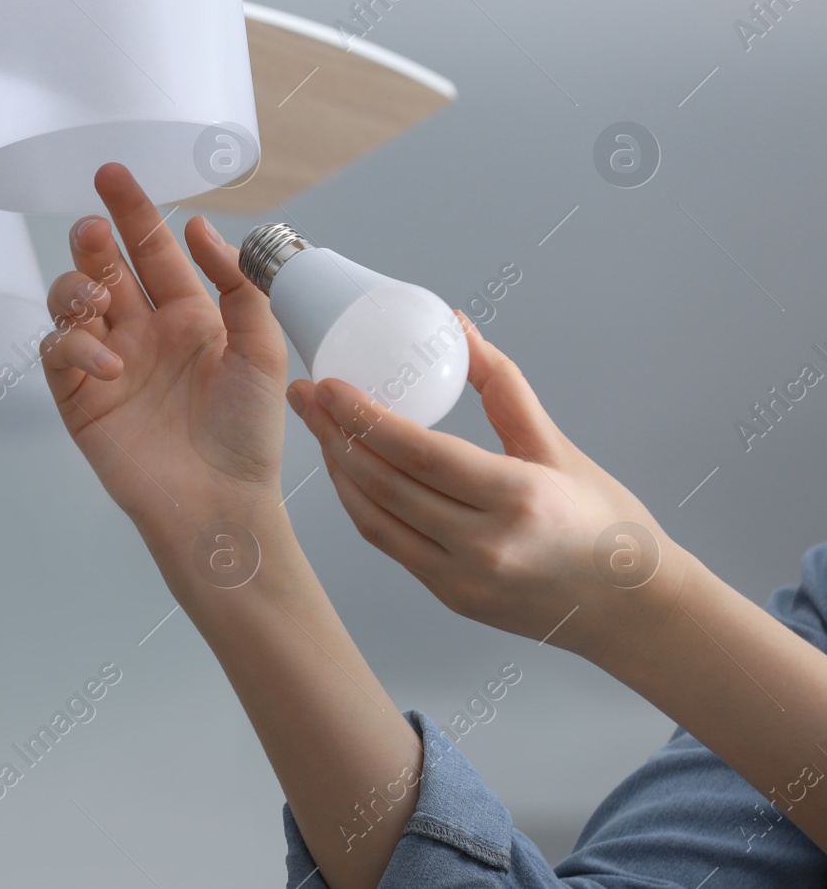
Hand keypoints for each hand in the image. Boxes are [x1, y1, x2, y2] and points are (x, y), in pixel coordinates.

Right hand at [40, 164, 288, 546]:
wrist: (219, 503)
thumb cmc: (247, 433)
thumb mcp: (262, 348)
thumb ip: (238, 283)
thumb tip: (199, 227)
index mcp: (186, 315)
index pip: (151, 249)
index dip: (131, 210)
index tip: (112, 175)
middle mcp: (142, 332)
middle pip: (102, 266)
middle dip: (92, 240)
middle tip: (93, 230)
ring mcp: (107, 363)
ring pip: (70, 301)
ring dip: (76, 288)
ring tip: (100, 301)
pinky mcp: (80, 398)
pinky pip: (59, 353)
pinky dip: (76, 348)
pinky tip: (110, 364)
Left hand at [287, 313, 691, 661]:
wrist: (631, 610)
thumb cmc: (604, 522)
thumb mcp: (556, 446)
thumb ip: (502, 386)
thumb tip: (458, 327)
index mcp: (518, 498)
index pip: (419, 452)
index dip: (364, 418)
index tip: (330, 385)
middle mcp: (485, 544)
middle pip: (385, 484)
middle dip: (335, 435)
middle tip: (306, 395)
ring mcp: (463, 579)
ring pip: (375, 519)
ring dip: (339, 471)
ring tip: (319, 428)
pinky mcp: (450, 597)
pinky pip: (389, 544)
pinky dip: (362, 505)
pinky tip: (348, 471)